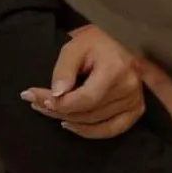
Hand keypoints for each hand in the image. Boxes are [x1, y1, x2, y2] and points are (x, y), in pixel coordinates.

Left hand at [23, 25, 147, 138]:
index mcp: (116, 69)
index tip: (35, 97)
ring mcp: (135, 101)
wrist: (117, 41)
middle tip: (35, 103)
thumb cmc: (94, 42)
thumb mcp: (74, 48)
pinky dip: (89, 132)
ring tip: (48, 110)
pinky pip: (111, 130)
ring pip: (95, 122)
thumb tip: (56, 95)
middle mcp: (129, 87)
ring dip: (69, 120)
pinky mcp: (136, 110)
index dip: (60, 103)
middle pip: (88, 112)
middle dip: (57, 110)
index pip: (85, 98)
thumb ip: (64, 71)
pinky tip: (71, 125)